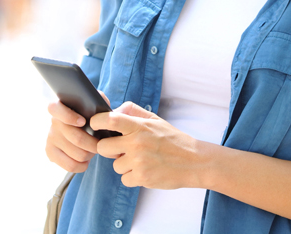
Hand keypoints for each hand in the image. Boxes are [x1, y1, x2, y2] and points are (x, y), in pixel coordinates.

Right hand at [45, 100, 98, 173]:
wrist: (80, 129)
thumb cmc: (90, 115)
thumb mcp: (94, 105)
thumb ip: (99, 102)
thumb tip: (110, 107)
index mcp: (60, 106)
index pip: (56, 109)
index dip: (69, 117)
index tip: (83, 122)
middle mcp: (53, 122)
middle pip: (77, 138)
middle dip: (94, 144)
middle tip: (101, 144)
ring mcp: (51, 138)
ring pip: (78, 154)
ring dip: (90, 154)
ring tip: (93, 150)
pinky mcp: (50, 152)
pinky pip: (70, 165)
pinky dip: (82, 165)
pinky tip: (85, 160)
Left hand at [92, 101, 206, 189]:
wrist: (195, 161)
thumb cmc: (173, 139)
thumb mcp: (155, 119)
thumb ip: (133, 111)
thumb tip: (113, 111)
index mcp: (139, 126)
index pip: (109, 120)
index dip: (96, 122)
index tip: (95, 125)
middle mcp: (137, 143)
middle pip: (103, 147)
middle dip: (108, 149)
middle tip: (119, 149)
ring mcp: (139, 162)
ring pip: (115, 166)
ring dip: (124, 165)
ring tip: (141, 160)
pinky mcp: (142, 178)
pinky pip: (124, 179)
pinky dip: (132, 177)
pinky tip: (146, 170)